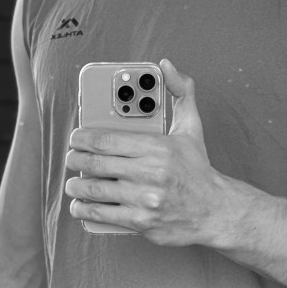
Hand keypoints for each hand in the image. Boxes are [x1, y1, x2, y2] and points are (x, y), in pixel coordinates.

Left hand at [64, 58, 241, 245]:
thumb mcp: (191, 128)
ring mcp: (145, 199)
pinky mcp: (142, 222)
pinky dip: (84, 209)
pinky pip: (103, 214)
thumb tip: (166, 66)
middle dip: (75, 160)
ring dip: (76, 186)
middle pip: (96, 164)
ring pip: (95, 190)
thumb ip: (180, 93)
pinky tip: (79, 205)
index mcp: (158, 147)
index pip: (107, 139)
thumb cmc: (198, 170)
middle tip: (71, 159)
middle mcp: (151, 173)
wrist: (215, 211)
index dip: (82, 138)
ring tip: (73, 183)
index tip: (75, 138)